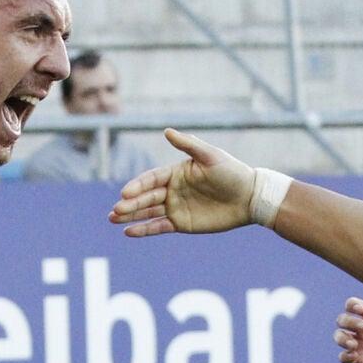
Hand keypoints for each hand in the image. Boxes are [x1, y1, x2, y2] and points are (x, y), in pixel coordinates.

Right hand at [110, 128, 258, 236]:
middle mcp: (173, 189)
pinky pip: (159, 227)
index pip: (151, 179)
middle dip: (130, 203)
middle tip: (115, 210)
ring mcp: (176, 207)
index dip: (138, 186)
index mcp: (176, 172)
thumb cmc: (232, 173)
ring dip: (130, 215)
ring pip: (148, 212)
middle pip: (146, 197)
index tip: (126, 192)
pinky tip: (128, 232)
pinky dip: (144, 229)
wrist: (250, 198)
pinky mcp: (181, 223)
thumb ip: (188, 145)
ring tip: (112, 218)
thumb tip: (166, 130)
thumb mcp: (211, 156)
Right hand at [336, 294, 362, 362]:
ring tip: (354, 344)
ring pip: (339, 337)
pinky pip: (344, 358)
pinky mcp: (362, 360)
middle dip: (348, 321)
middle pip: (342, 319)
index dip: (351, 305)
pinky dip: (344, 356)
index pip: (352, 304)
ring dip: (341, 338)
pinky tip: (355, 356)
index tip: (360, 310)